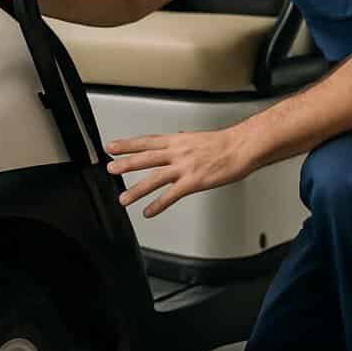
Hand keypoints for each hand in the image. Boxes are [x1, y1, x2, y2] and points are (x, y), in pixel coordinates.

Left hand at [106, 128, 254, 217]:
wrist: (241, 147)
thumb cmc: (224, 143)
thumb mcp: (197, 138)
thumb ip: (182, 142)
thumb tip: (175, 140)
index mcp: (177, 140)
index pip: (146, 141)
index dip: (127, 144)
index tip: (112, 146)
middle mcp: (177, 152)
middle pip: (145, 158)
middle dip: (125, 164)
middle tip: (110, 169)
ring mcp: (184, 167)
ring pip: (154, 178)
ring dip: (137, 189)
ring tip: (124, 198)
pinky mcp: (193, 182)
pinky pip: (171, 195)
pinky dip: (158, 204)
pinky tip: (149, 212)